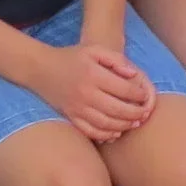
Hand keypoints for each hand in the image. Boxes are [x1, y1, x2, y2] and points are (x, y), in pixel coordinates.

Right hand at [29, 41, 154, 143]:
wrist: (41, 69)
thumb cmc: (71, 57)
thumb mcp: (94, 50)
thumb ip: (116, 59)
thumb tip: (134, 74)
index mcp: (93, 75)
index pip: (124, 89)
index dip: (139, 95)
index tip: (145, 96)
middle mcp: (85, 93)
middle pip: (117, 109)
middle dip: (135, 114)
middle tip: (144, 114)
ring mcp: (76, 108)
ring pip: (105, 123)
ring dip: (123, 126)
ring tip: (134, 123)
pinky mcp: (70, 117)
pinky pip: (90, 131)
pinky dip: (105, 135)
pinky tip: (116, 133)